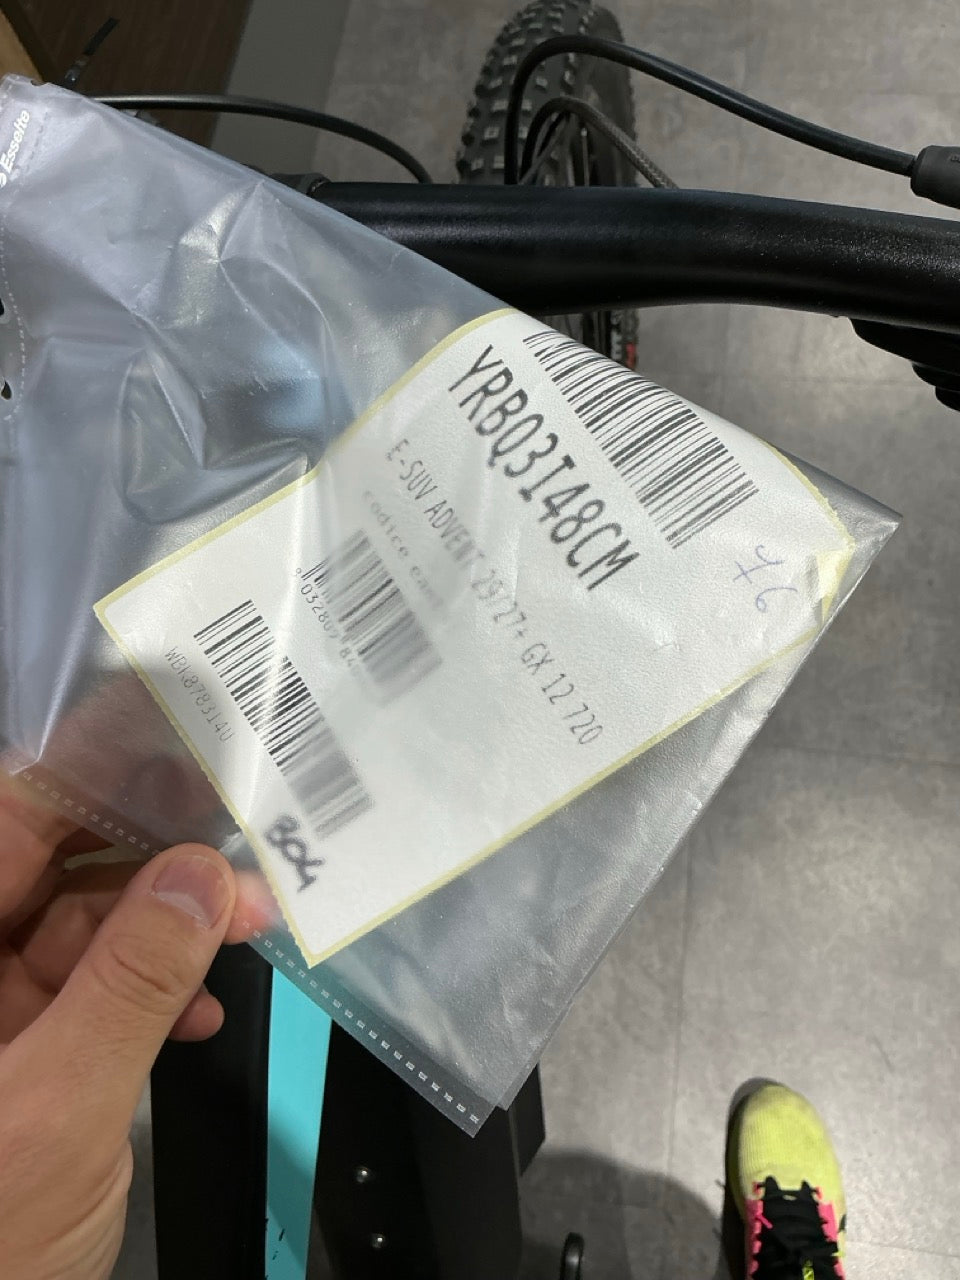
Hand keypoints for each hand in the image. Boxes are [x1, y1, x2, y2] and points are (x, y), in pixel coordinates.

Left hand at [0, 777, 267, 1279]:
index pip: (8, 825)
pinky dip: (151, 996)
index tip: (168, 734)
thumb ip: (129, 986)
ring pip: (81, 933)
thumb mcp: (55, 1111)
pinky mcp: (20, 1062)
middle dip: (150, 859)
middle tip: (232, 847)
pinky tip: (199, 1014)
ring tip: (241, 928)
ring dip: (166, 930)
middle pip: (49, 872)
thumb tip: (197, 883)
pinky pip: (92, 998)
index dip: (84, 770)